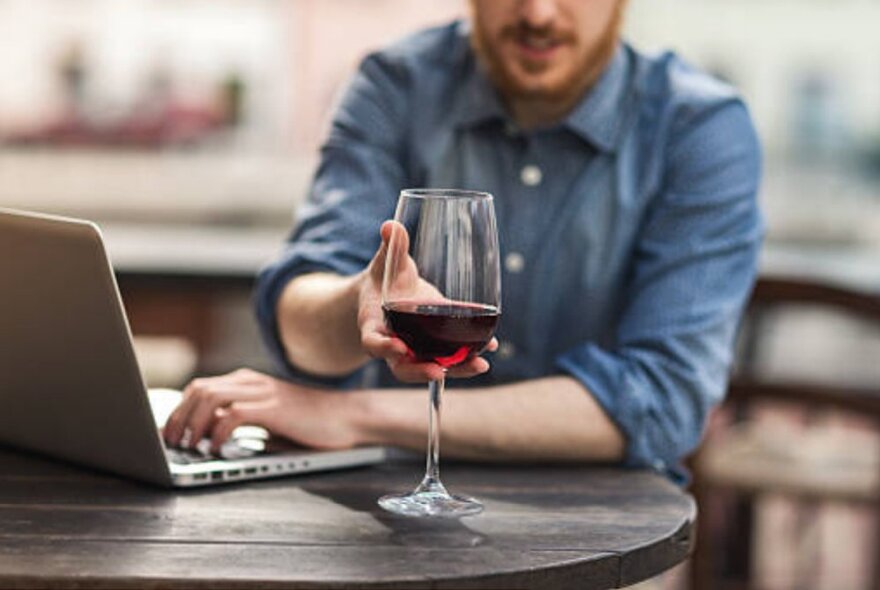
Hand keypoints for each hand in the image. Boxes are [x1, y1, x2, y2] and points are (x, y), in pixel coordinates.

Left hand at [162, 368, 362, 453]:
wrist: (347, 417)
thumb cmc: (311, 422)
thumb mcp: (270, 418)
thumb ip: (242, 421)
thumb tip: (209, 437)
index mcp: (247, 382)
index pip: (200, 387)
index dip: (178, 409)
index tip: (169, 433)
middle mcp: (251, 382)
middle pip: (198, 389)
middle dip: (178, 416)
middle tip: (171, 443)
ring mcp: (262, 393)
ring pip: (209, 397)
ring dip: (192, 423)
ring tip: (188, 446)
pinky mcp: (273, 409)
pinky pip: (232, 416)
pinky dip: (217, 433)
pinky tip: (216, 449)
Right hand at [357, 220, 497, 382]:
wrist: (387, 295)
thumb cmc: (383, 279)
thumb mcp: (384, 264)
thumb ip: (390, 248)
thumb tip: (391, 225)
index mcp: (373, 325)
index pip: (373, 342)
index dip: (384, 347)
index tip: (399, 348)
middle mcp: (393, 343)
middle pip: (402, 368)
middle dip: (421, 372)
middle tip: (439, 372)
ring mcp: (415, 349)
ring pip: (431, 367)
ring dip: (456, 369)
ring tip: (481, 364)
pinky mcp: (435, 346)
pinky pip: (450, 356)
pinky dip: (469, 355)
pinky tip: (490, 346)